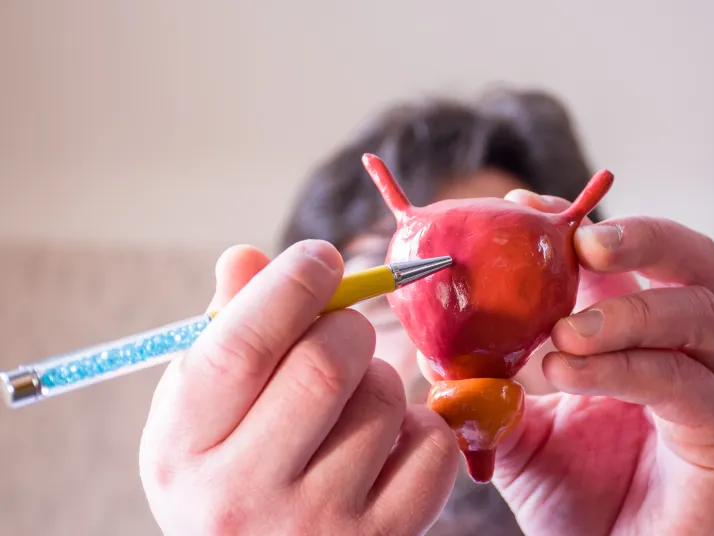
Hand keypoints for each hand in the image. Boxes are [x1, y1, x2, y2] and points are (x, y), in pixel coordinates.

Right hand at [139, 241, 459, 534]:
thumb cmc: (230, 474)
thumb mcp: (199, 415)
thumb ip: (224, 335)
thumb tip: (247, 257)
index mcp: (182, 450)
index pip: (240, 347)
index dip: (291, 285)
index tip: (321, 258)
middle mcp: (240, 496)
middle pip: (323, 364)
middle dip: (346, 326)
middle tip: (342, 331)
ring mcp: (315, 525)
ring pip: (381, 400)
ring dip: (379, 378)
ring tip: (353, 402)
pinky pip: (431, 447)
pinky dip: (421, 426)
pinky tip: (388, 443)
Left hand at [489, 191, 713, 535]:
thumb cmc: (578, 506)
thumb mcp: (519, 431)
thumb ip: (491, 380)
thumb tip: (436, 335)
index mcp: (646, 337)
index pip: (631, 257)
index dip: (582, 224)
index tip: (524, 207)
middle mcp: (695, 353)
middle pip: (693, 260)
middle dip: (639, 236)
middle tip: (581, 239)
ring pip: (696, 314)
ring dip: (624, 311)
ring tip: (560, 332)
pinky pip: (684, 382)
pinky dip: (623, 368)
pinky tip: (568, 371)